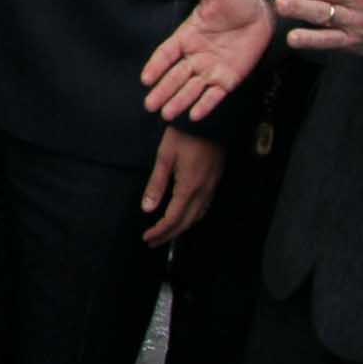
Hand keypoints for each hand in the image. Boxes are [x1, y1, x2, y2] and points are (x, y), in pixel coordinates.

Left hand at [141, 127, 222, 247]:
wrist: (209, 121)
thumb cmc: (183, 136)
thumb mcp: (164, 157)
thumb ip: (156, 185)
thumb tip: (147, 209)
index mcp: (189, 187)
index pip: (174, 218)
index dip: (160, 231)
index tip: (147, 238)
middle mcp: (204, 191)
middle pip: (187, 222)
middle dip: (169, 234)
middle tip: (152, 241)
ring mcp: (212, 187)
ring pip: (197, 216)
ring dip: (181, 228)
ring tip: (165, 233)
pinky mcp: (215, 181)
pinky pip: (204, 207)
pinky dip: (192, 217)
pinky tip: (183, 216)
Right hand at [143, 0, 276, 121]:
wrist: (267, 12)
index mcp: (187, 35)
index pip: (167, 53)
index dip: (156, 66)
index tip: (145, 79)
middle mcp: (196, 55)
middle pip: (175, 76)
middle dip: (162, 91)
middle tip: (149, 106)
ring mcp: (212, 68)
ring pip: (192, 88)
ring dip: (179, 101)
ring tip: (166, 115)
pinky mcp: (230, 78)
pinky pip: (216, 94)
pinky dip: (206, 104)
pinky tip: (196, 115)